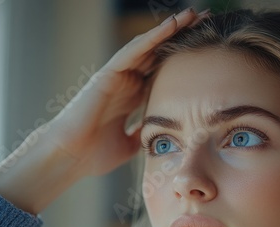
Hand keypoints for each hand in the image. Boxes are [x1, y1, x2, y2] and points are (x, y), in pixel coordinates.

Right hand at [0, 7, 209, 213]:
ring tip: (193, 15)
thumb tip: (162, 138)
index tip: (208, 51)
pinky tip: (172, 25)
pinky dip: (152, 37)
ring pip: (148, 46)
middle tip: (207, 22)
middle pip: (159, 53)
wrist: (71, 158)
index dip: (184, 59)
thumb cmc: (95, 154)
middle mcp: (127, 82)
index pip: (163, 71)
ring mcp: (118, 76)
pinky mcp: (107, 74)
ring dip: (171, 29)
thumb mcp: (131, 144)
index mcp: (134, 97)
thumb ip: (145, 135)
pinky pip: (132, 51)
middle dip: (183, 38)